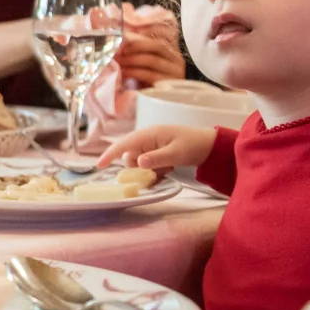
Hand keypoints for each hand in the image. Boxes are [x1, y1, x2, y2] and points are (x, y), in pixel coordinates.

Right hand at [96, 123, 217, 170]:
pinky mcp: (157, 152)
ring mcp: (152, 146)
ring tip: (168, 170)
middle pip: (130, 157)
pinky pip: (148, 164)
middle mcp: (147, 139)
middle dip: (138, 168)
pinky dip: (155, 170)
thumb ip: (156, 158)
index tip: (99, 166)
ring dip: (149, 171)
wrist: (210, 145)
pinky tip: (168, 169)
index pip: (124, 144)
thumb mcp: (176, 153)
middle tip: (155, 174)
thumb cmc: (194, 145)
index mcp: (150, 134)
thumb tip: (137, 163)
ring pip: (139, 163)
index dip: (110, 154)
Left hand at [116, 3, 184, 87]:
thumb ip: (133, 48)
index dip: (139, 34)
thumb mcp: (138, 63)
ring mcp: (175, 72)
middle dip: (134, 45)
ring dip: (130, 59)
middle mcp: (176, 58)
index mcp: (169, 49)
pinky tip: (123, 73)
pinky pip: (151, 74)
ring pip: (152, 59)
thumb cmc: (143, 82)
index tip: (121, 35)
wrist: (154, 105)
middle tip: (116, 47)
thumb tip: (119, 25)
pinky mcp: (170, 85)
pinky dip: (134, 72)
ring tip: (115, 60)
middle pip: (156, 46)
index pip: (159, 35)